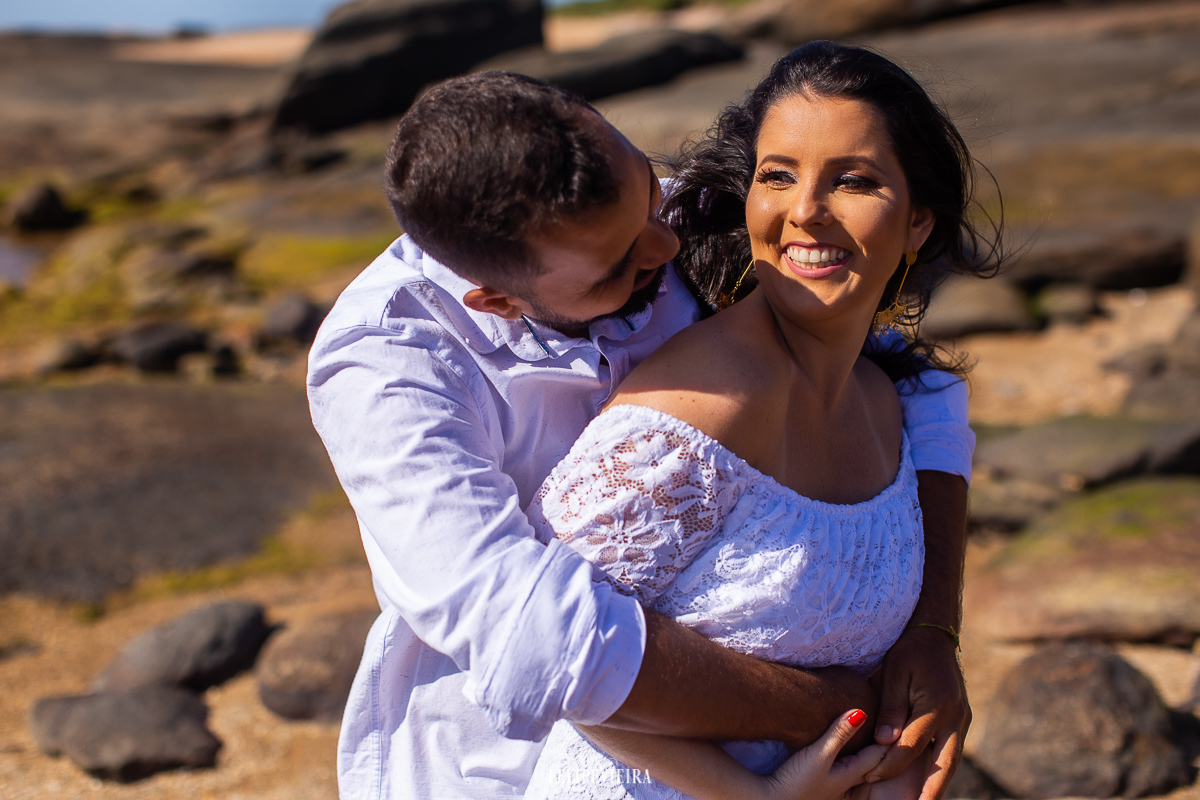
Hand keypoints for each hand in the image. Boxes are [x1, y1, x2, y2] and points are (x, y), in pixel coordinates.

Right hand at [763, 710, 887, 799]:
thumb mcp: (819, 756)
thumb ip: (839, 734)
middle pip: (869, 760)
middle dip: (879, 744)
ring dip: (861, 747)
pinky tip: (840, 742)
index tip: (899, 719)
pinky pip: (839, 762)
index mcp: (851, 774)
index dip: (889, 737)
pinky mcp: (818, 780)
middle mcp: (845, 780)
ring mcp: (832, 782)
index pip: (878, 753)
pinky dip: (845, 750)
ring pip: (854, 761)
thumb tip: (862, 711)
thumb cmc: (795, 782)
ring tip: (869, 729)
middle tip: (891, 723)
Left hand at [864, 626, 969, 799]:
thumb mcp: (894, 674)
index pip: (910, 745)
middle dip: (930, 791)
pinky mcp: (962, 722)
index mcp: (936, 705)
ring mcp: (963, 721)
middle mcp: (956, 717)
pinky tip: (930, 785)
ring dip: (939, 785)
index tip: (870, 774)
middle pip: (943, 764)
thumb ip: (891, 709)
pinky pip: (951, 752)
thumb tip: (884, 742)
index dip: (890, 762)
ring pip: (951, 762)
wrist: (935, 636)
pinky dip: (941, 770)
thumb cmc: (908, 653)